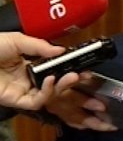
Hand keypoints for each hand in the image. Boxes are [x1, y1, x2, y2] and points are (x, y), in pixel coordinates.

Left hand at [0, 32, 115, 130]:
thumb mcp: (16, 40)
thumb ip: (40, 46)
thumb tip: (61, 51)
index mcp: (31, 64)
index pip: (57, 70)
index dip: (71, 70)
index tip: (86, 68)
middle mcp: (30, 79)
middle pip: (58, 86)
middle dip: (76, 87)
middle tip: (89, 78)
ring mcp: (24, 90)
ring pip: (51, 95)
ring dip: (64, 87)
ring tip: (74, 76)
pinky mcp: (16, 100)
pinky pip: (37, 101)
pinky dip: (47, 92)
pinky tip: (50, 80)